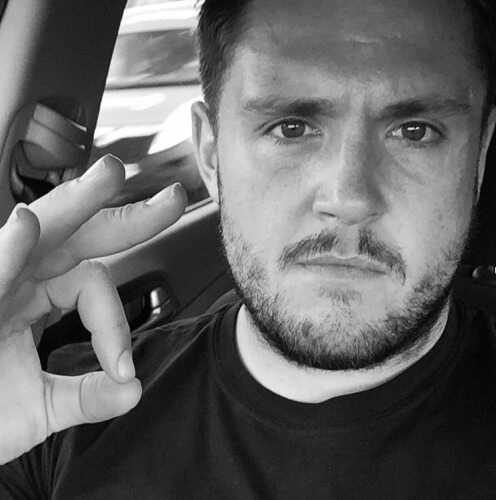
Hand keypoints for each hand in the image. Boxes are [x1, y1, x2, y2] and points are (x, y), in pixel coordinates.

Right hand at [0, 155, 186, 463]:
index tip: (122, 369)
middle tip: (175, 197)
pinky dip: (8, 248)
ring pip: (43, 229)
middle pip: (81, 234)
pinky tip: (27, 223)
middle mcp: (21, 278)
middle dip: (127, 213)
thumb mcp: (39, 408)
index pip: (94, 285)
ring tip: (113, 172)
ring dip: (78, 200)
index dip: (114, 324)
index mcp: (39, 295)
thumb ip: (87, 397)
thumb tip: (133, 392)